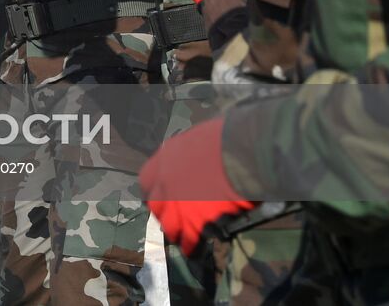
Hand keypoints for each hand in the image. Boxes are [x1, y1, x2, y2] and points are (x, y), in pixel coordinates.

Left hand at [140, 118, 253, 254]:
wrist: (241, 154)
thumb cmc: (225, 139)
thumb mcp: (198, 138)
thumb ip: (189, 153)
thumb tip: (193, 159)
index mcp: (165, 159)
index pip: (147, 179)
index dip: (154, 189)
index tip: (160, 194)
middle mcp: (166, 183)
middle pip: (155, 204)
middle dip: (161, 213)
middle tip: (169, 218)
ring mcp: (179, 203)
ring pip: (169, 224)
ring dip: (173, 231)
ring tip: (178, 239)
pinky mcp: (196, 219)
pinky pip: (190, 237)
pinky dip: (190, 244)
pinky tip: (193, 249)